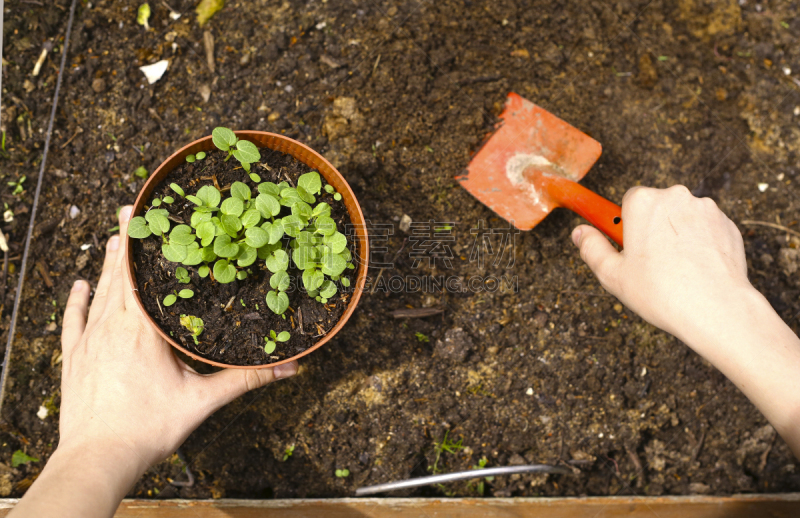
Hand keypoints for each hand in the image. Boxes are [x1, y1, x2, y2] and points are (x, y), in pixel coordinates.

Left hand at [10, 206, 296, 517]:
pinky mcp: (74, 359)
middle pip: (117, 275)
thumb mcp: (202, 400)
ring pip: (98, 293)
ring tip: (112, 240)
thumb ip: (245, 379)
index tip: (140, 212)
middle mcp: (111, 327)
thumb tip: (289, 368)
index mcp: (141, 330)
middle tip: (130, 214)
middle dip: (125, 243)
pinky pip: (73, 321)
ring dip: (105, 266)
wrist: (98, 459)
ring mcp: (89, 342)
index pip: (139, 274)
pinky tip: (79, 286)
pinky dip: (76, 301)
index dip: (139, 242)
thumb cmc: (147, 429)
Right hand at [571, 185, 749, 344]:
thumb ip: (591, 248)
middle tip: (650, 264)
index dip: (625, 226)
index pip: (627, 201)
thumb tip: (580, 233)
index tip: (627, 246)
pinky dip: (699, 244)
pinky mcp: (727, 224)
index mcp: (643, 202)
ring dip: (675, 237)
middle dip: (651, 229)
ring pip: (681, 219)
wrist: (716, 308)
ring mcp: (705, 209)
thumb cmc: (661, 292)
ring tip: (675, 271)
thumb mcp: (612, 275)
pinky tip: (695, 270)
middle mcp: (676, 196)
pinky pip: (705, 229)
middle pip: (656, 208)